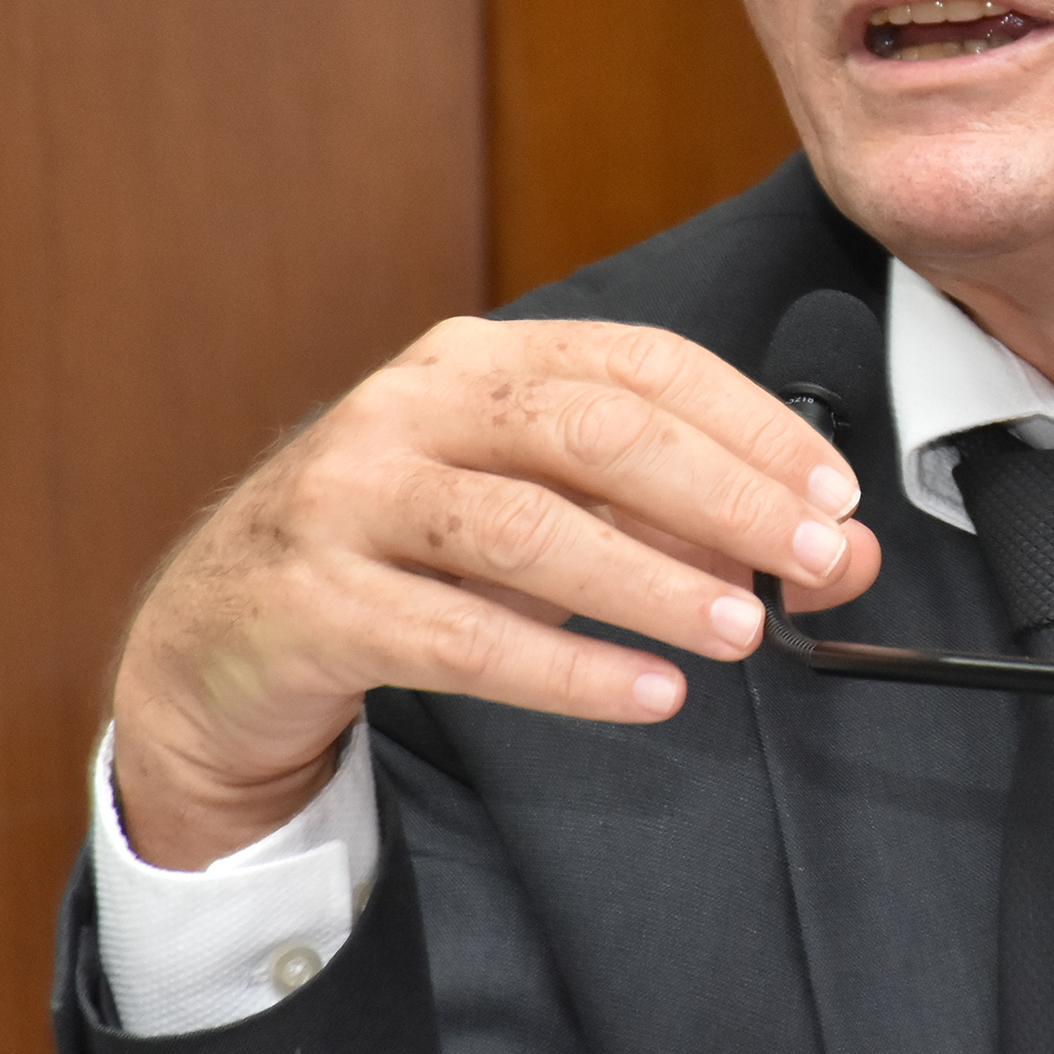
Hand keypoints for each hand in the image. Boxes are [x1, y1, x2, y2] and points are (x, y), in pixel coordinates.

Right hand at [108, 317, 881, 867]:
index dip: (749, 423)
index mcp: (479, 361)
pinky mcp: (314, 601)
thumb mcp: (541, 516)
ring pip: (526, 528)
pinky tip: (647, 693)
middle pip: (591, 430)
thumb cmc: (404, 559)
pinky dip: (565, 668)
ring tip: (740, 629)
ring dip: (650, 580)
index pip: (641, 364)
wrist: (215, 638)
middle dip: (721, 493)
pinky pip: (457, 636)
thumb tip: (838, 555)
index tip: (833, 492)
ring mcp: (350, 499)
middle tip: (811, 557)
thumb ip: (678, 522)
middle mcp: (411, 408)